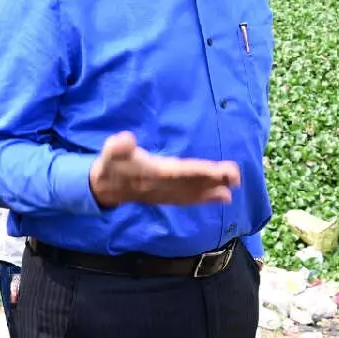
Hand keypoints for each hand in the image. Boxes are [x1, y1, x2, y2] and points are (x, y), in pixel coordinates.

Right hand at [88, 132, 240, 208]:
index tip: (218, 171)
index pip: (179, 173)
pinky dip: (205, 198)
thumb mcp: (109, 153)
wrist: (103, 189)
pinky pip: (188, 198)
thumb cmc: (110, 165)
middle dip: (212, 181)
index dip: (199, 173)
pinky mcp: (167, 197)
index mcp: (152, 174)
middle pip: (191, 184)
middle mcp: (162, 187)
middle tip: (235, 177)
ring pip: (192, 193)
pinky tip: (221, 196)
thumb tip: (124, 139)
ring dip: (213, 191)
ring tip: (233, 189)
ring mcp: (165, 194)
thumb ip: (116, 147)